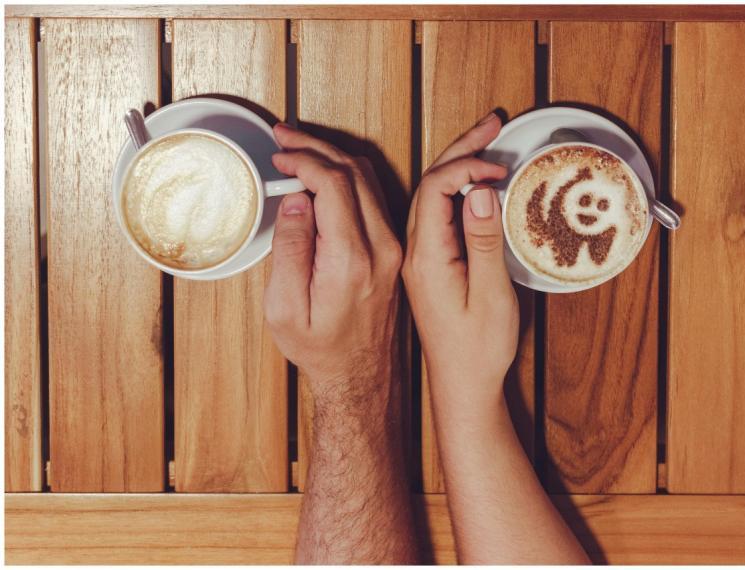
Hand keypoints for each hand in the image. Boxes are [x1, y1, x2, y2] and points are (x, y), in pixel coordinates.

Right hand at [264, 124, 401, 405]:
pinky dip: (348, 177)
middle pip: (354, 172)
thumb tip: (297, 199)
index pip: (334, 183)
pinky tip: (323, 175)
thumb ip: (290, 249)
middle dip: (316, 147)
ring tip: (299, 150)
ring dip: (333, 158)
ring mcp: (393, 248)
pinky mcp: (395, 251)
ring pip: (369, 180)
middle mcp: (381, 248)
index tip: (278, 154)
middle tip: (284, 137)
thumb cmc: (320, 349)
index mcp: (351, 259)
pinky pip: (375, 198)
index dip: (303, 159)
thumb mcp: (285, 308)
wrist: (362, 378)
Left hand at [403, 112, 516, 414]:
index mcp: (423, 256)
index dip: (466, 164)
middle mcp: (413, 251)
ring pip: (428, 194)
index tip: (498, 164)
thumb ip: (483, 243)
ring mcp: (417, 256)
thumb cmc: (476, 351)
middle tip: (493, 121)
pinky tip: (472, 180)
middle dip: (459, 147)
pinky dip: (454, 186)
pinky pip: (433, 211)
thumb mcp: (490, 298)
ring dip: (456, 161)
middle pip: (427, 182)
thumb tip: (478, 192)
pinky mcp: (425, 263)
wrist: (458, 385)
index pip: (434, 189)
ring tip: (486, 139)